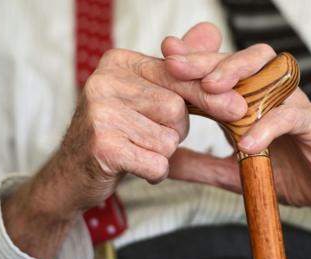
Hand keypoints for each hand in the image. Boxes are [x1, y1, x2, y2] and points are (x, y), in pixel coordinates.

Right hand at [0, 23, 249, 258]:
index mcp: (119, 62)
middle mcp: (105, 80)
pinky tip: (134, 167)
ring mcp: (99, 111)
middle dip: (175, 131)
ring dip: (162, 153)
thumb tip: (211, 32)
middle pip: (176, 109)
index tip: (238, 107)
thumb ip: (181, 68)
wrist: (73, 174)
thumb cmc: (118, 132)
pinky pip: (156, 163)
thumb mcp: (149, 96)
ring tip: (137, 150)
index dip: (208, 94)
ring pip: (168, 138)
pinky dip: (154, 172)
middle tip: (151, 137)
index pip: (177, 74)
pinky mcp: (101, 144)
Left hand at [162, 34, 310, 228]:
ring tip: (211, 90)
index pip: (219, 74)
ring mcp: (293, 105)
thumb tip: (165, 164)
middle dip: (207, 60)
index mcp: (250, 102)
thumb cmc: (289, 172)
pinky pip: (290, 116)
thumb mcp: (235, 173)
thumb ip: (202, 166)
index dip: (194, 64)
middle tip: (176, 63)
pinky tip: (247, 142)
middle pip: (239, 62)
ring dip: (239, 76)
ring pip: (269, 72)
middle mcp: (271, 95)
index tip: (165, 56)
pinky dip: (267, 126)